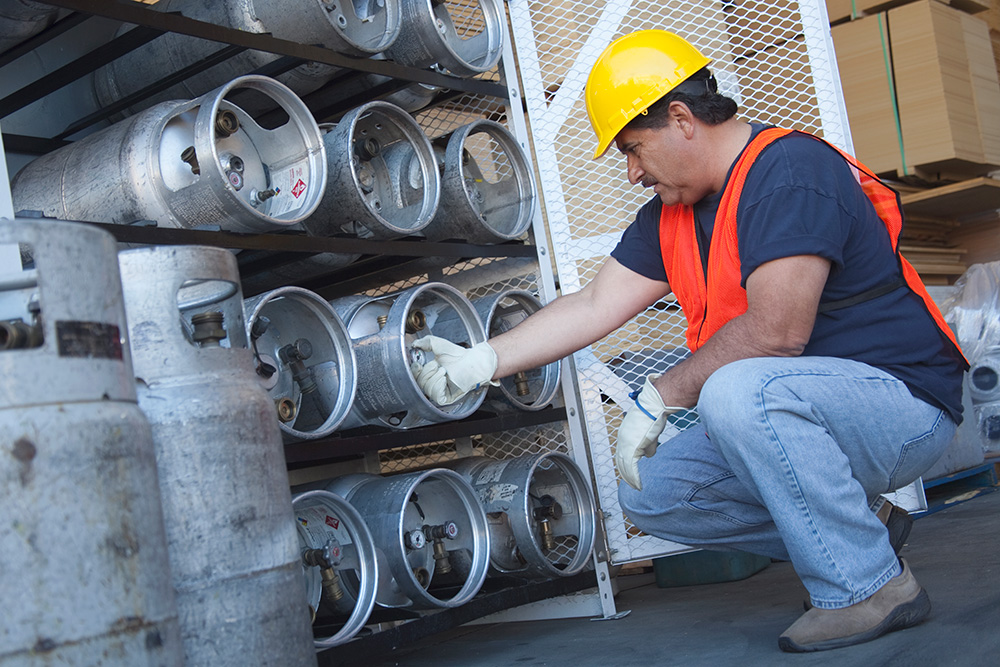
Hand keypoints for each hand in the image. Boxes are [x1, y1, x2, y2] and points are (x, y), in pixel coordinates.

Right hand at [409, 335, 498, 405]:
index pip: (414, 377)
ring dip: (434, 377)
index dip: (414, 371)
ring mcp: (439, 392)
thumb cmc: (458, 355)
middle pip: (419, 383)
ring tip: (444, 371)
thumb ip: (425, 342)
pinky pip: (436, 396)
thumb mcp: (438, 345)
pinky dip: (438, 385)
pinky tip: (445, 379)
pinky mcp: (446, 398)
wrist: (471, 361)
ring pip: (427, 389)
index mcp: (428, 373)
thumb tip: (415, 344)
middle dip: (427, 372)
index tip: (417, 364)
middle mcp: (433, 383)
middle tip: (437, 365)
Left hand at [615, 374, 682, 490]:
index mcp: (624, 435)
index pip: (621, 455)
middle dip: (626, 475)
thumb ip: (647, 445)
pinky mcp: (632, 447)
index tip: (629, 474)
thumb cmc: (653, 414)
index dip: (625, 466)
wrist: (654, 406)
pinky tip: (638, 483)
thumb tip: (649, 454)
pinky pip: (631, 467)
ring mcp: (626, 443)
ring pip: (625, 467)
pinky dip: (634, 477)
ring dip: (631, 479)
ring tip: (637, 487)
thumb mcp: (649, 433)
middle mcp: (622, 440)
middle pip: (621, 463)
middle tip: (632, 484)